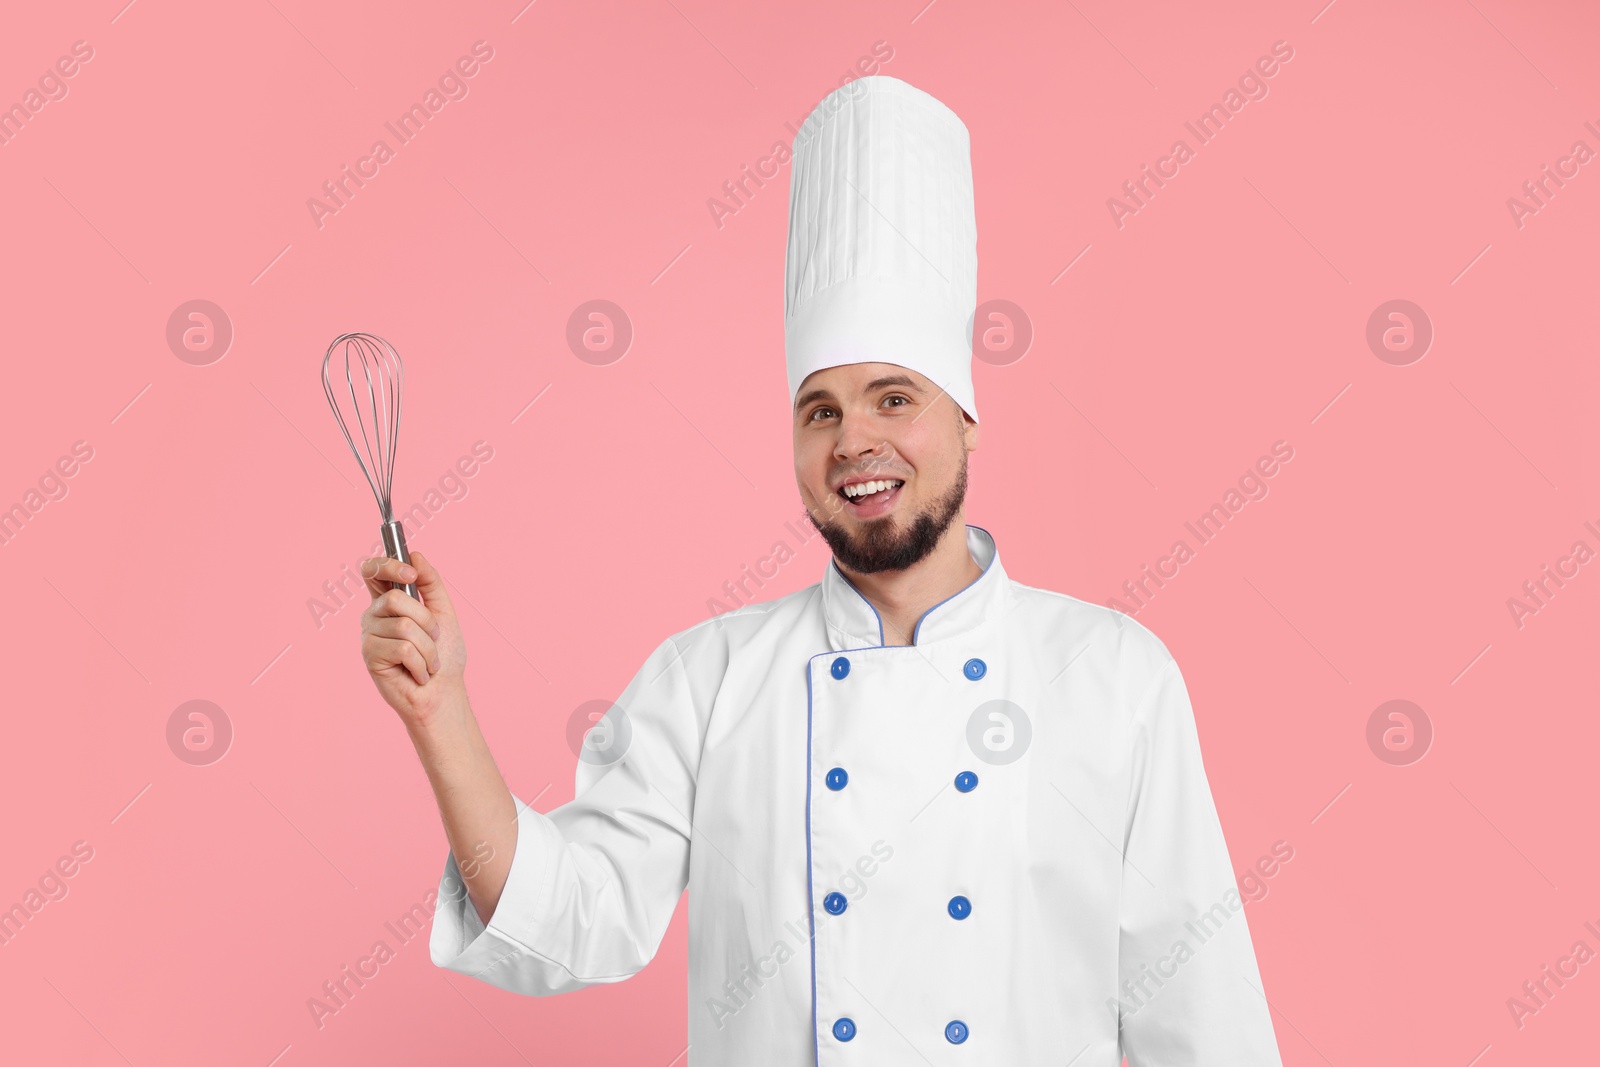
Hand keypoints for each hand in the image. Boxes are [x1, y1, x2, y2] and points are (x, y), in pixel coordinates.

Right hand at [358, 551, 465, 726]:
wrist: (444, 693)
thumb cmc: (444, 655)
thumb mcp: (443, 612)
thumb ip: (430, 582)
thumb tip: (415, 554)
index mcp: (389, 600)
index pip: (374, 571)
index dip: (387, 565)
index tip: (410, 573)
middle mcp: (374, 615)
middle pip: (395, 598)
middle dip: (426, 620)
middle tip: (434, 638)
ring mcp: (369, 635)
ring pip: (403, 625)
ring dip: (428, 646)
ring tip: (428, 661)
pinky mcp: (369, 656)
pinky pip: (402, 647)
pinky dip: (421, 662)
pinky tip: (418, 673)